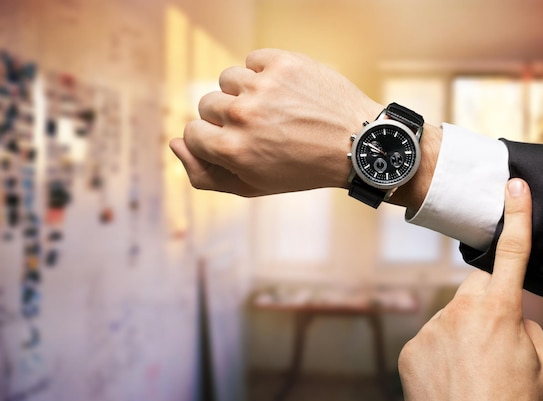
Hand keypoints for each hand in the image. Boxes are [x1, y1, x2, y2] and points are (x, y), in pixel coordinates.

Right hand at [170, 48, 382, 196]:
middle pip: (207, 104)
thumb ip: (205, 174)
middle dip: (229, 117)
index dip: (213, 139)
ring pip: (229, 79)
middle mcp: (242, 116)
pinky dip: (265, 73)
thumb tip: (174, 144)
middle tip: (263, 128)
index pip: (192, 132)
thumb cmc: (303, 169)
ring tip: (275, 108)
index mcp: (232, 150)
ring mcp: (263, 86)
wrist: (357, 144)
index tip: (237, 142)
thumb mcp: (253, 186)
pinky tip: (286, 91)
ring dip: (246, 93)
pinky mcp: (283, 62)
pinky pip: (253, 60)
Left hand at [398, 179, 542, 400]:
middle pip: (477, 289)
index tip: (514, 187)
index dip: (517, 218)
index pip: (512, 254)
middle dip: (488, 302)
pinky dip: (441, 353)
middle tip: (494, 339)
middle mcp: (461, 312)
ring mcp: (431, 329)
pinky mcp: (411, 347)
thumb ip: (527, 329)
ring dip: (463, 334)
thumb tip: (510, 318)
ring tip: (472, 370)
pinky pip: (431, 339)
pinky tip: (450, 377)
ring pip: (453, 317)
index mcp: (501, 311)